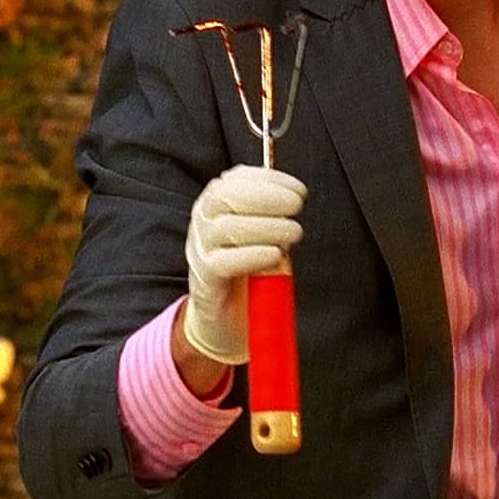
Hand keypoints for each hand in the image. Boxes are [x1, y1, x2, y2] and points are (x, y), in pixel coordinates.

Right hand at [182, 165, 305, 365]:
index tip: (298, 189)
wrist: (224, 319)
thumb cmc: (246, 270)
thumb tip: (294, 195)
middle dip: (266, 197)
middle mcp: (202, 223)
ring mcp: (199, 250)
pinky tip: (274, 255)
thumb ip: (270, 215)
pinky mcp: (204, 280)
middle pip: (225, 197)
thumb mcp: (259, 236)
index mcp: (215, 205)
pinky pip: (222, 263)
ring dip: (266, 227)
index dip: (268, 180)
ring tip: (294, 232)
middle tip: (297, 207)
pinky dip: (252, 256)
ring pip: (227, 228)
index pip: (235, 180)